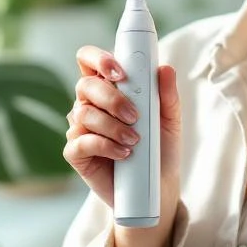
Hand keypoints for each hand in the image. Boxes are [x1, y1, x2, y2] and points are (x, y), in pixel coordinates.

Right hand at [62, 45, 181, 209]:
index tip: (119, 72)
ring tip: (134, 141)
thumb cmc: (160, 148)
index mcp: (109, 87)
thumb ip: (167, 94)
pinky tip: (123, 154)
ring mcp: (80, 128)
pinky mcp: (77, 153)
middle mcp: (90, 104)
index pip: (89, 60)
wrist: (157, 188)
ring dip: (112, 126)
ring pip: (83, 114)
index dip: (98, 58)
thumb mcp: (170, 120)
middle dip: (111, 98)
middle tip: (134, 116)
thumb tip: (165, 69)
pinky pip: (80, 142)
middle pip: (85, 85)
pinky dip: (104, 146)